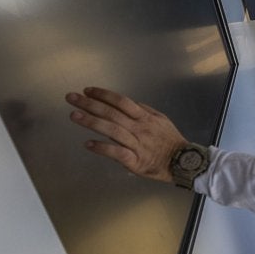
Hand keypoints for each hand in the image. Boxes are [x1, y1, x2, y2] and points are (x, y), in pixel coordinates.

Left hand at [66, 87, 185, 182]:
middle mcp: (139, 129)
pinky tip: (88, 144)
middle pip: (112, 113)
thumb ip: (143, 110)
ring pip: (112, 130)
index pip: (122, 101)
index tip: (87, 91)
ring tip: (74, 115)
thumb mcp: (161, 119)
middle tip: (71, 97)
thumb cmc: (170, 140)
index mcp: (144, 117)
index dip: (103, 95)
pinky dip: (103, 148)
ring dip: (92, 122)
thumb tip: (127, 103)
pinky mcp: (135, 161)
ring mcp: (137, 145)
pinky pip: (118, 153)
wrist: (183, 162)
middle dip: (90, 104)